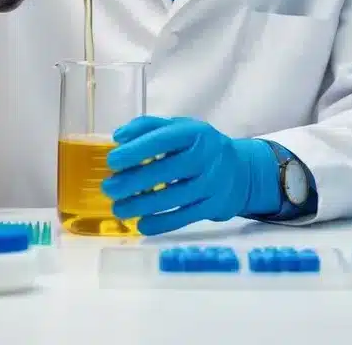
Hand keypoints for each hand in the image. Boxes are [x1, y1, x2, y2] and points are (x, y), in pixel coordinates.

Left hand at [101, 116, 279, 234]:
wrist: (241, 172)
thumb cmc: (200, 147)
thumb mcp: (180, 129)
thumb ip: (148, 127)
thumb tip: (118, 137)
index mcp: (195, 132)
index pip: (163, 139)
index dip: (136, 150)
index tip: (112, 161)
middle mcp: (207, 156)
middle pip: (167, 171)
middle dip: (134, 181)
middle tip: (109, 189)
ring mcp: (213, 183)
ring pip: (174, 197)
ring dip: (142, 205)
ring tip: (119, 209)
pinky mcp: (215, 206)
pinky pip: (185, 217)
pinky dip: (161, 223)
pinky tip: (142, 224)